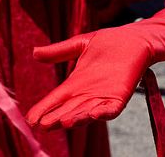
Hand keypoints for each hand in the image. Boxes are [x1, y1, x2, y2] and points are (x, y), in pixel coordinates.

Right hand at [27, 26, 150, 129]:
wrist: (135, 39)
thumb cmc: (109, 42)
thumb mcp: (80, 44)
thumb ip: (59, 51)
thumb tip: (33, 52)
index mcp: (76, 84)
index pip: (56, 100)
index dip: (43, 109)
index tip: (30, 119)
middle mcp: (87, 94)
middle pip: (68, 110)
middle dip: (56, 118)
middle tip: (42, 125)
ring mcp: (103, 96)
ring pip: (86, 112)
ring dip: (76, 118)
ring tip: (63, 122)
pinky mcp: (120, 96)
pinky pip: (110, 109)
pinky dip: (101, 113)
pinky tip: (92, 115)